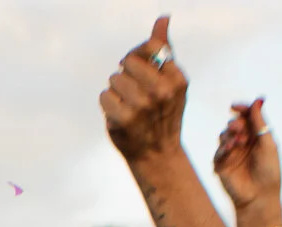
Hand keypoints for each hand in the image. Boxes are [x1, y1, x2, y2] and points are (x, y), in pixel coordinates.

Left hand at [101, 17, 187, 166]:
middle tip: (133, 92)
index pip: (150, 48)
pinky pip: (104, 96)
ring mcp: (143, 105)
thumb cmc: (162, 112)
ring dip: (116, 90)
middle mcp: (162, 90)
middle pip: (129, 62)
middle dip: (126, 74)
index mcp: (177, 78)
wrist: (157, 153)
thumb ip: (163, 49)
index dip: (138, 57)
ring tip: (127, 104)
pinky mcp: (124, 118)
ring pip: (114, 79)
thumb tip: (163, 18)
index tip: (139, 70)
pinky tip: (118, 114)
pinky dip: (107, 104)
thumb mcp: (170, 80)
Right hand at [213, 98, 280, 216]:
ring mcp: (231, 154)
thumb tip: (258, 99)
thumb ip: (260, 122)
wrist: (259, 195)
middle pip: (234, 124)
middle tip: (240, 128)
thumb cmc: (268, 170)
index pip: (247, 117)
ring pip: (223, 136)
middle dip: (236, 123)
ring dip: (229, 134)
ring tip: (238, 141)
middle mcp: (243, 143)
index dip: (242, 109)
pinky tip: (230, 149)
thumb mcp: (267, 142)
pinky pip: (218, 152)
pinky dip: (223, 148)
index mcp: (257, 136)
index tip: (235, 106)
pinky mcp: (221, 165)